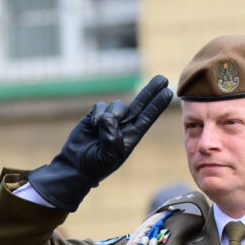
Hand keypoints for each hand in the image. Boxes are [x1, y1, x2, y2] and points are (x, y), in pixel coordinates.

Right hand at [26, 75, 173, 211]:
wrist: (75, 165)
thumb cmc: (95, 166)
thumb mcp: (109, 156)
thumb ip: (111, 136)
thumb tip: (108, 116)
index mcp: (131, 136)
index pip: (147, 117)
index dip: (157, 105)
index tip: (169, 92)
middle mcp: (123, 125)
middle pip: (140, 104)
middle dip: (151, 91)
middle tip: (163, 79)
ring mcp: (110, 119)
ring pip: (117, 105)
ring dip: (111, 116)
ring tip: (100, 131)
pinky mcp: (95, 115)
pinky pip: (100, 106)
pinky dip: (96, 115)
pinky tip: (92, 127)